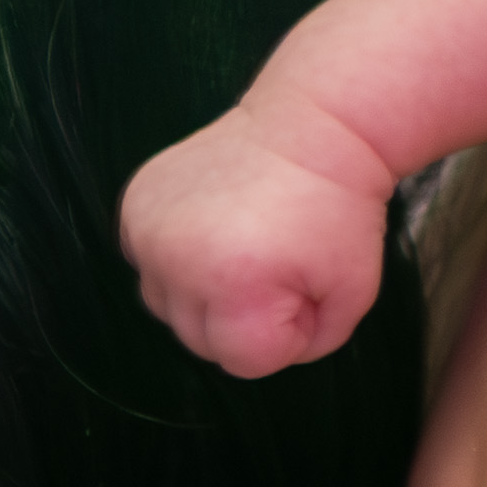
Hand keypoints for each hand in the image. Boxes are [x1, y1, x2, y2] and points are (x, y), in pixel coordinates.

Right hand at [118, 101, 392, 377]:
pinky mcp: (135, 204)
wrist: (313, 126)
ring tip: (246, 245)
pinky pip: (149, 263)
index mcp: (231, 283)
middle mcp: (177, 258)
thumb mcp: (351, 295)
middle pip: (198, 338)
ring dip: (204, 290)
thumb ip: (310, 345)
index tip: (304, 285)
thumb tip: (258, 351)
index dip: (285, 332)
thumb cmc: (338, 210)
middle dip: (243, 316)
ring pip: (165, 305)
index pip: (243, 361)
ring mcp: (148, 228)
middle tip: (279, 263)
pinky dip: (179, 256)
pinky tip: (217, 228)